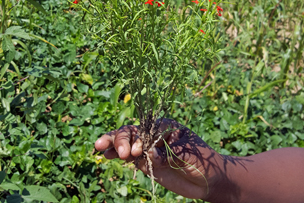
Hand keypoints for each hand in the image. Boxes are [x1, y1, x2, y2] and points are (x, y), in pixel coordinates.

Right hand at [95, 118, 222, 199]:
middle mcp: (154, 134)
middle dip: (122, 139)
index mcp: (166, 126)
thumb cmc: (204, 162)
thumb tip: (149, 154)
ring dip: (113, 143)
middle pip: (133, 132)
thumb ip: (169, 153)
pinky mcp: (145, 161)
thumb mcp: (190, 156)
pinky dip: (116, 154)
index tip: (138, 152)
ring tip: (98, 147)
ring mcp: (148, 148)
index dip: (140, 138)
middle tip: (118, 152)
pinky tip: (104, 155)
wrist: (209, 181)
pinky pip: (128, 157)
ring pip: (127, 142)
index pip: (147, 128)